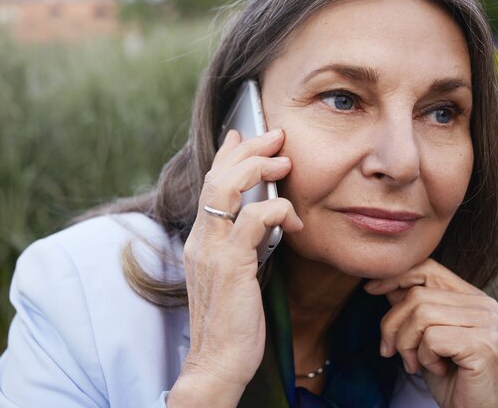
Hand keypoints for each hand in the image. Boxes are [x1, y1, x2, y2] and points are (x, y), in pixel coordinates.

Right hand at [168, 129, 302, 407]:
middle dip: (246, 150)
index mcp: (201, 240)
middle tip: (274, 136)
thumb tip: (261, 220)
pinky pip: (255, 221)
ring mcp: (212, 251)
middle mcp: (201, 240)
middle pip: (217, 177)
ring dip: (257, 167)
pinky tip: (296, 219)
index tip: (240, 134)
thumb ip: (241, 245)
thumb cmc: (232, 322)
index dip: (225, 155)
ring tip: (283, 160)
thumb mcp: (233, 275)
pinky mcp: (231, 265)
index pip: (209, 185)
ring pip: (227, 189)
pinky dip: (279, 211)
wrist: (217, 362)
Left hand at [364, 259, 497, 407]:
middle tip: (390, 350)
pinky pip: (431, 338)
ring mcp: (487, 323)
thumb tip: (382, 281)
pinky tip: (438, 370)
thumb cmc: (449, 376)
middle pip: (416, 294)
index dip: (395, 276)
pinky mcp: (483, 344)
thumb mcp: (424, 336)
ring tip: (415, 363)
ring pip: (420, 315)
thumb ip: (411, 308)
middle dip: (392, 324)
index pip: (428, 268)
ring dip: (406, 344)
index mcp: (472, 297)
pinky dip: (423, 357)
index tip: (369, 289)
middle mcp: (484, 304)